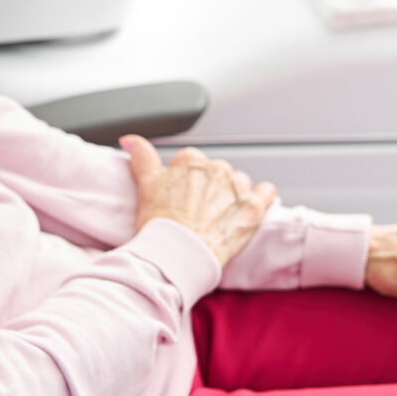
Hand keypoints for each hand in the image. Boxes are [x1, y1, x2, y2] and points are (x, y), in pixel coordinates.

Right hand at [125, 135, 276, 266]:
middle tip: (197, 214)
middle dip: (210, 190)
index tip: (183, 199)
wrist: (177, 257)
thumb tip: (130, 138)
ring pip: (239, 183)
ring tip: (218, 219)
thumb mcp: (145, 186)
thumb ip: (141, 156)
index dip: (188, 183)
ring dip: (232, 196)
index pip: (192, 163)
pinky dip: (262, 198)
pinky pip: (266, 192)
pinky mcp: (254, 207)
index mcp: (190, 160)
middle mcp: (215, 168)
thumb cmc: (160, 226)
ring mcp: (237, 186)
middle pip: (216, 174)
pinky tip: (249, 210)